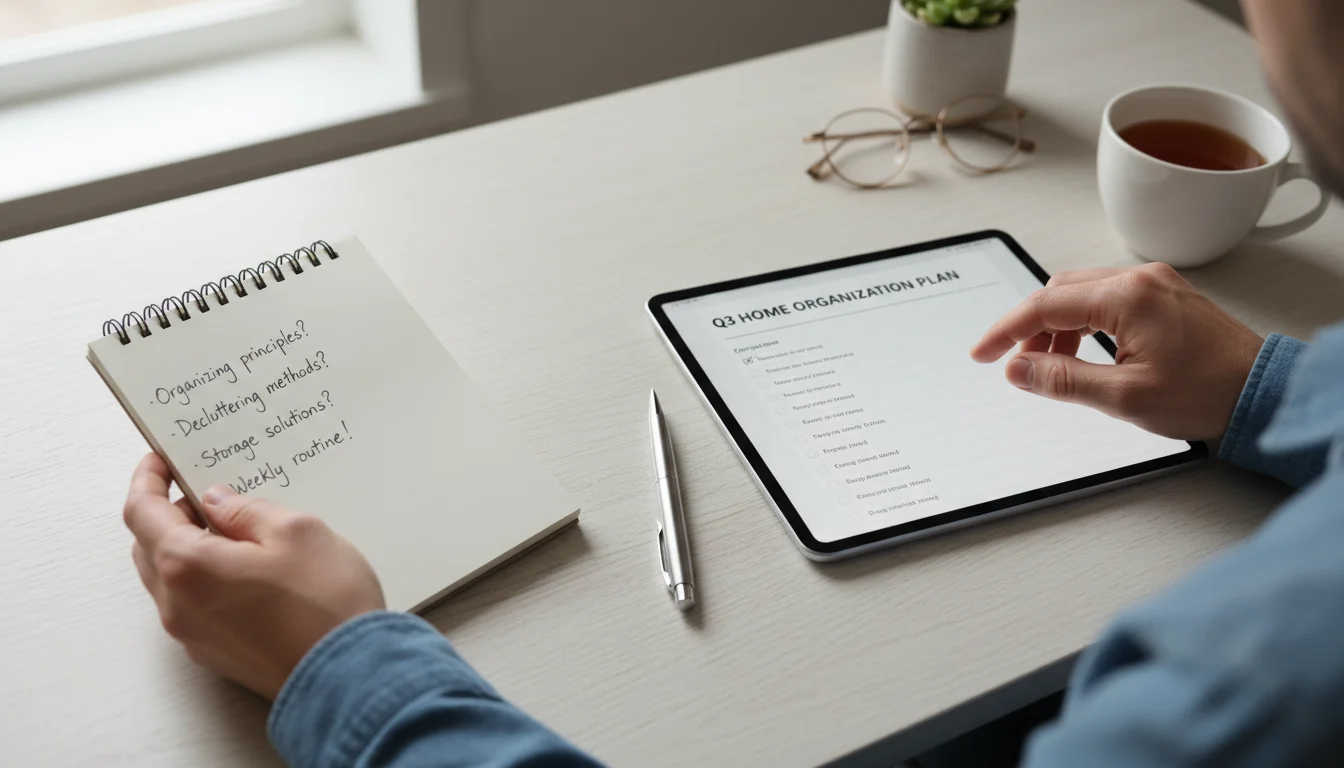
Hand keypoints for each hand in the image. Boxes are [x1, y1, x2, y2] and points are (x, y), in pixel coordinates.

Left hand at [123, 453, 384, 698]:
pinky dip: (203, 577)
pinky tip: (246, 568)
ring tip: (234, 530)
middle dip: (169, 513)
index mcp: (187, 565)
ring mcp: (192, 634)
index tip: (160, 460)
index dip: (146, 478)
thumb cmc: (327, 603)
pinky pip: (191, 603)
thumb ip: (246, 509)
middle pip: (148, 545)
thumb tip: (217, 501)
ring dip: (187, 547)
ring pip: (169, 577)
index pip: (141, 511)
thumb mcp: (295, 531)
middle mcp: (176, 603)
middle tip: (207, 492)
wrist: (350, 676)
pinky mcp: (213, 653)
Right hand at [970, 263, 1262, 439]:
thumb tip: (1017, 369)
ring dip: (1056, 326)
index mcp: (1127, 297)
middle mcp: (1140, 279)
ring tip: (1049, 366)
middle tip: (1013, 363)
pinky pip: (1107, 298)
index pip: (1045, 304)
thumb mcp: (1124, 397)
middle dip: (1029, 326)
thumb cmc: (1208, 394)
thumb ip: (1062, 380)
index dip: (1006, 331)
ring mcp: (1155, 284)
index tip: (983, 353)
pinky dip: (1083, 322)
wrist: (1264, 392)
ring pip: (1082, 293)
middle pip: (1061, 291)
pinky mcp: (1165, 296)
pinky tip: (1082, 352)